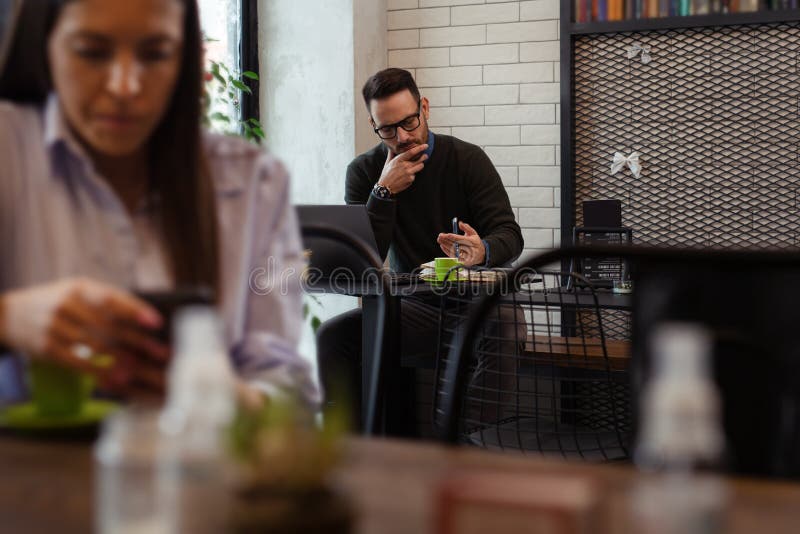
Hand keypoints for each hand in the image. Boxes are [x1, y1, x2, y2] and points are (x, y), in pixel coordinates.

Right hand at [0, 278, 168, 396]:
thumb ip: (106, 300)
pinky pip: (77, 362)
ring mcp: (54, 327)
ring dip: (122, 359)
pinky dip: (98, 372)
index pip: (111, 298)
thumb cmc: (55, 301)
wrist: (8, 314)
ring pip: (95, 346)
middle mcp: (65, 305)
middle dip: (138, 341)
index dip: (135, 310)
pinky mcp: (46, 348)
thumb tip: (143, 318)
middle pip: (109, 325)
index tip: (157, 323)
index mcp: (78, 287)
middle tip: (161, 353)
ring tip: (143, 368)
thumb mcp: (76, 290)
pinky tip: (116, 379)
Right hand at [377, 144, 428, 194]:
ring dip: (419, 166)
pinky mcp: (410, 179)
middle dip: (424, 157)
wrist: (386, 187)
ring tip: (415, 166)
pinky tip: (406, 177)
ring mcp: (409, 173)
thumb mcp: (387, 163)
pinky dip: (412, 175)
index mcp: (399, 160)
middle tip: (425, 156)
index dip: (419, 148)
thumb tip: (391, 148)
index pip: (411, 152)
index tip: (425, 145)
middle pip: (420, 160)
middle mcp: (405, 166)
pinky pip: (415, 175)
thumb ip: (391, 154)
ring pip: (420, 167)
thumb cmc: (386, 174)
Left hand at [437, 221, 485, 266]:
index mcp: (473, 242)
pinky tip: (442, 245)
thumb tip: (460, 223)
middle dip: (447, 240)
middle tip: (440, 236)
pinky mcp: (462, 261)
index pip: (461, 240)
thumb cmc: (475, 242)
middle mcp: (469, 250)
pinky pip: (453, 255)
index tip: (446, 234)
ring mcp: (466, 256)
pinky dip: (446, 250)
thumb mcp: (473, 234)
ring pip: (453, 250)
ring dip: (445, 245)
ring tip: (440, 240)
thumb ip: (467, 228)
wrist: (481, 255)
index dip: (453, 237)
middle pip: (456, 245)